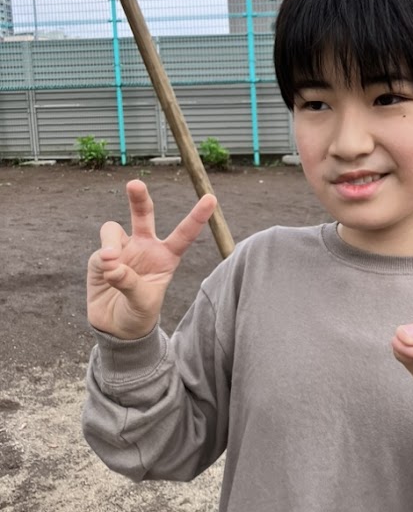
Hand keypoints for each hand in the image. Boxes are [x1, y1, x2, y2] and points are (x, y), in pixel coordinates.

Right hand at [87, 180, 216, 339]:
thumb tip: (112, 263)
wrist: (117, 327)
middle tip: (134, 184)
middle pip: (143, 214)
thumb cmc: (139, 313)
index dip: (197, 216)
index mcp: (167, 256)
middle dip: (138, 198)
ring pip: (113, 229)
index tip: (211, 198)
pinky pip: (101, 250)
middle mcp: (145, 247)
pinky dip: (103, 259)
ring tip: (112, 262)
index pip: (184, 233)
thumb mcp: (144, 303)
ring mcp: (122, 250)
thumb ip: (131, 283)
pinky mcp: (101, 258)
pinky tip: (107, 273)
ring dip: (111, 243)